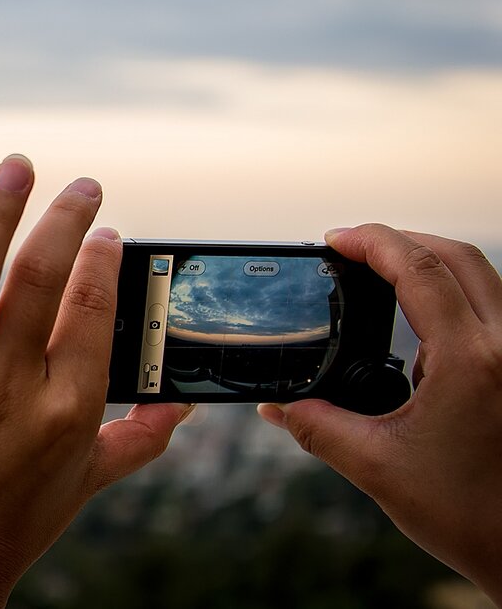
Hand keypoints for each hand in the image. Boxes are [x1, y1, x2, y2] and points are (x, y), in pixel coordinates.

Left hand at [0, 155, 190, 607]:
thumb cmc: (14, 522)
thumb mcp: (87, 482)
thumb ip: (140, 438)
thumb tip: (184, 403)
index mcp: (65, 411)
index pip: (90, 313)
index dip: (101, 263)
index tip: (105, 232)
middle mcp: (7, 392)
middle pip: (38, 285)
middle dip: (65, 223)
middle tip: (82, 185)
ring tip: (17, 167)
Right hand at [259, 224, 501, 601]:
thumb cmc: (470, 514)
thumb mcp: (376, 467)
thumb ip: (317, 427)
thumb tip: (274, 407)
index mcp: (470, 361)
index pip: (419, 270)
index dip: (371, 243)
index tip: (334, 240)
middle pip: (457, 256)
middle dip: (400, 240)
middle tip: (351, 248)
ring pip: (480, 278)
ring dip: (429, 262)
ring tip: (379, 272)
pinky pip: (489, 310)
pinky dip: (450, 295)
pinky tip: (417, 324)